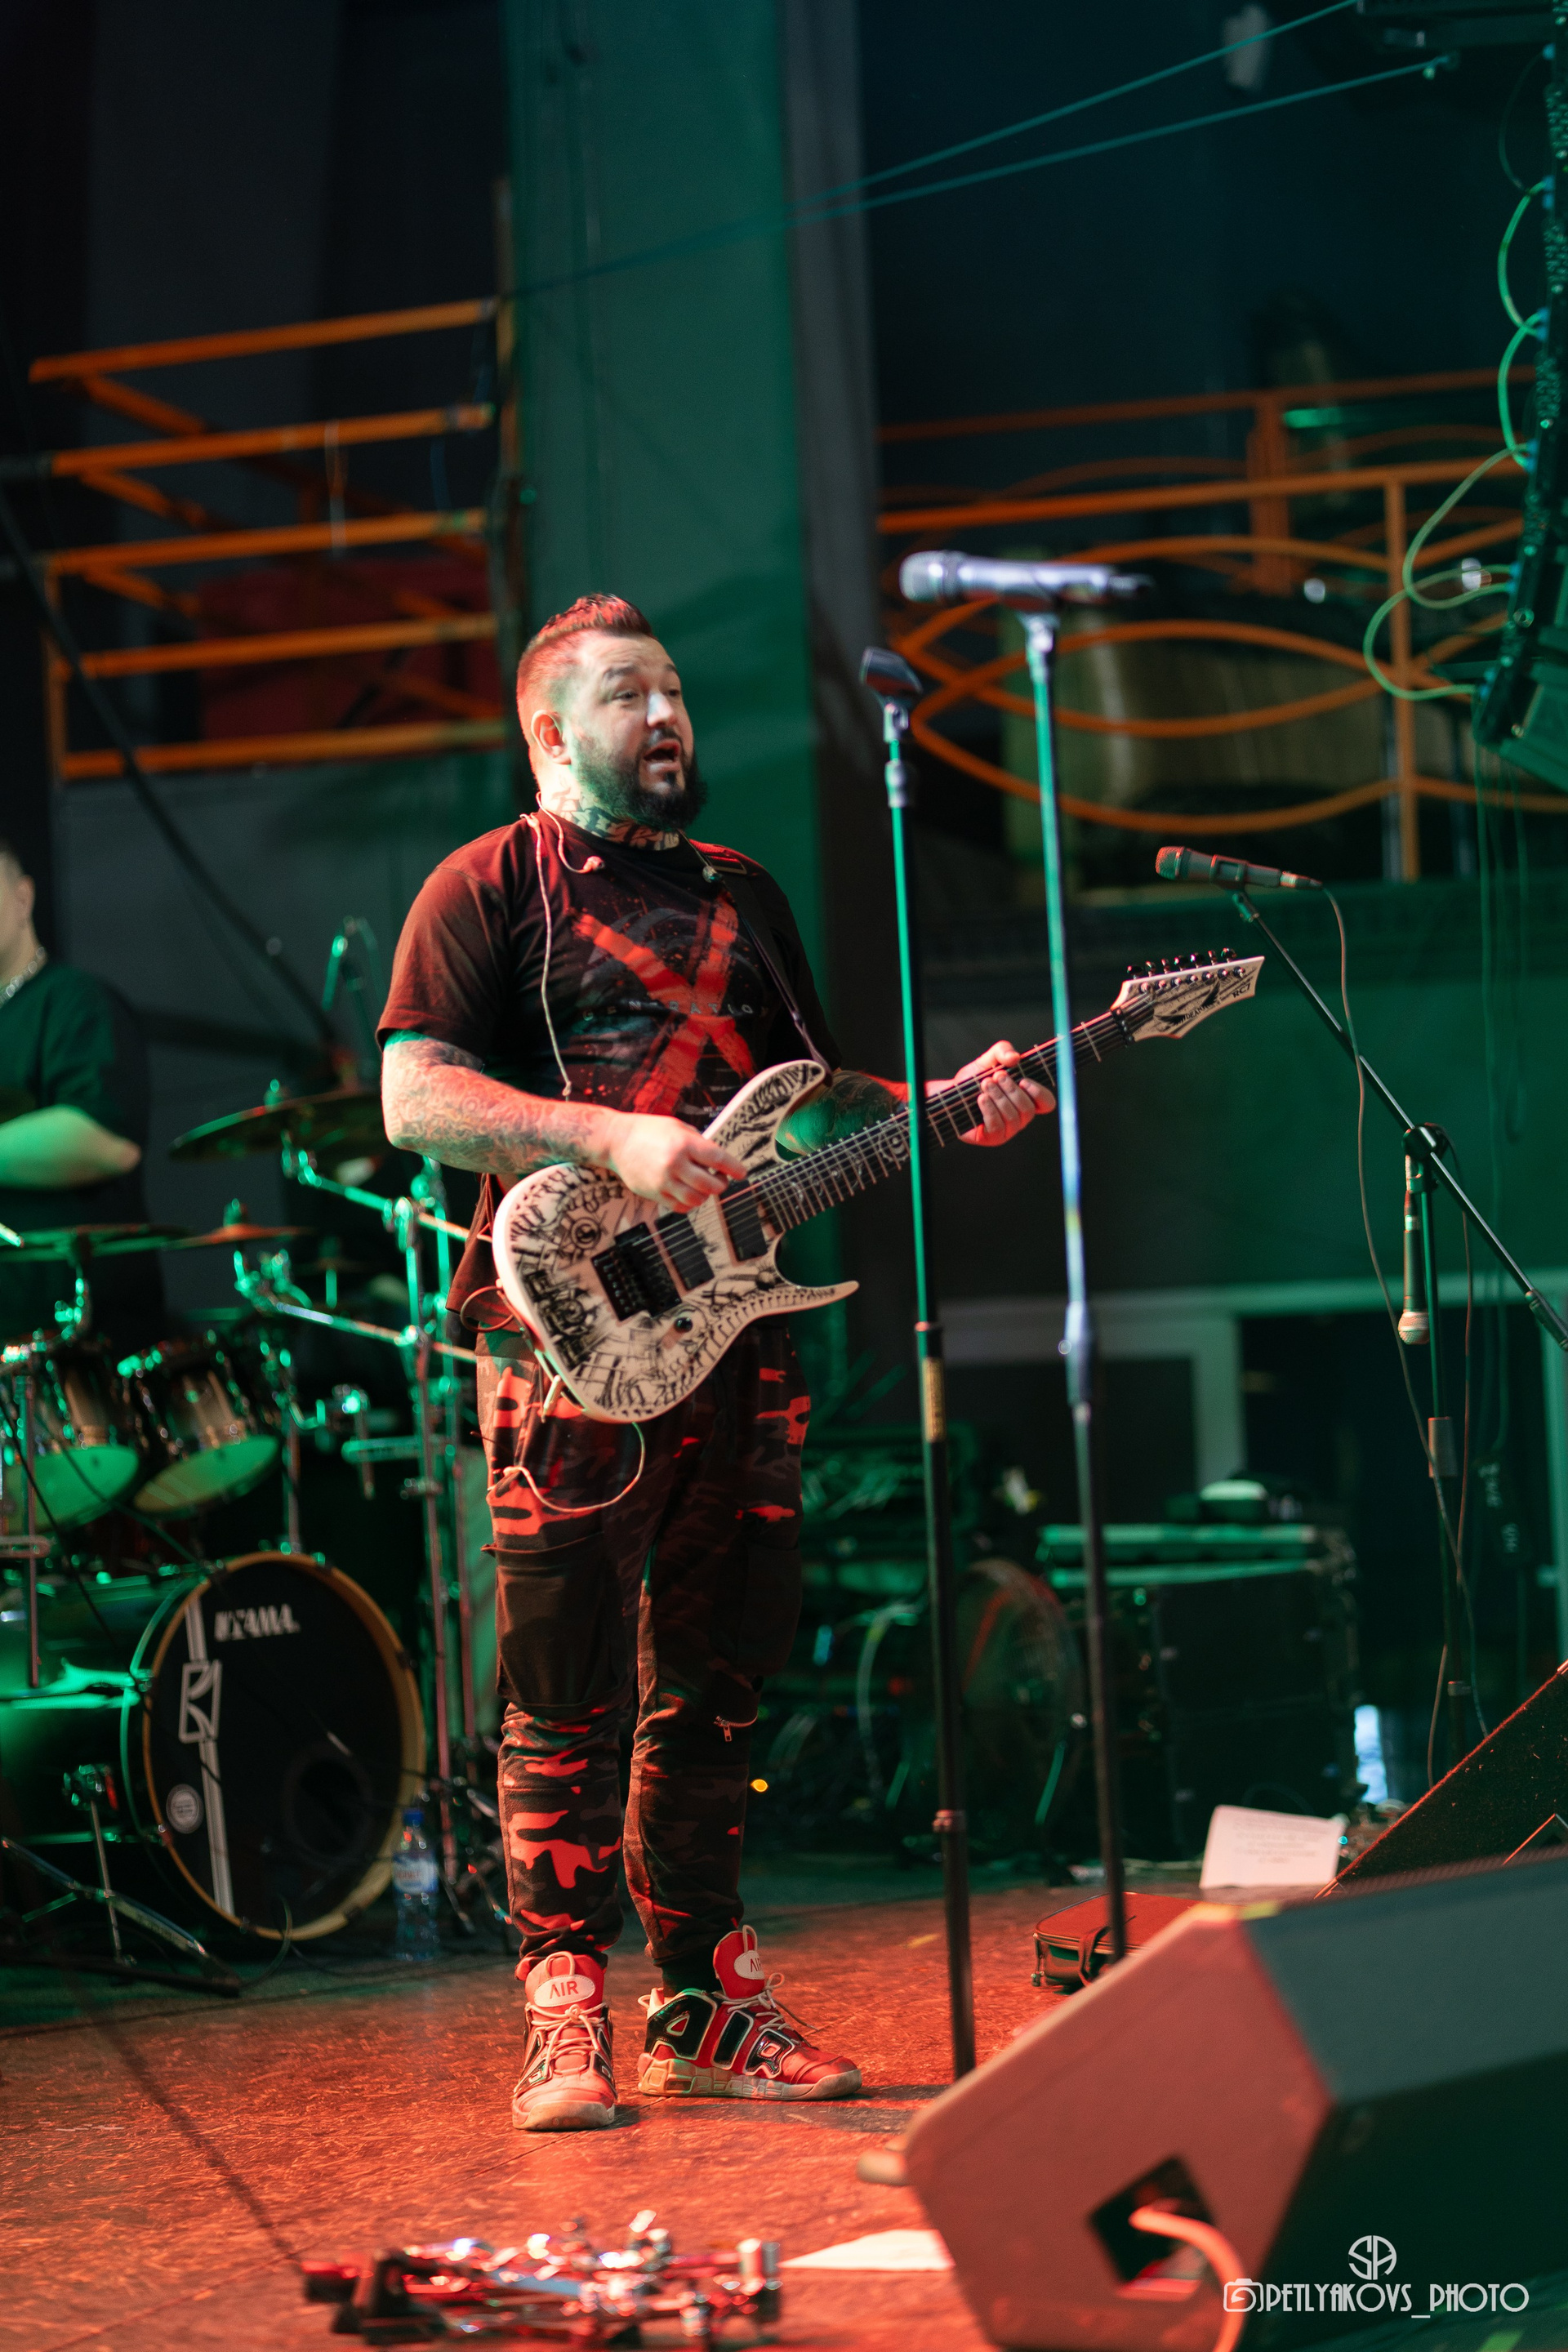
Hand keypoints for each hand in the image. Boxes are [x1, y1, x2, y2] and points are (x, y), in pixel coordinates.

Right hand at [602, 1111, 746, 1211]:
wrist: (616, 1140)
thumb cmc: (649, 1130)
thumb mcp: (677, 1127)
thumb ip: (698, 1142)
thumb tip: (718, 1160)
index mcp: (684, 1143)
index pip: (719, 1159)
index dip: (734, 1168)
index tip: (741, 1173)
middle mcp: (675, 1163)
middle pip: (711, 1185)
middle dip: (721, 1184)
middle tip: (720, 1179)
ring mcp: (663, 1181)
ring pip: (696, 1200)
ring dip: (705, 1196)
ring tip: (703, 1187)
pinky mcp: (653, 1193)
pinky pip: (679, 1207)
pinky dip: (689, 1204)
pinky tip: (689, 1193)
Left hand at [950, 1041, 1053, 1146]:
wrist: (950, 1094)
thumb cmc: (973, 1081)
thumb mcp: (988, 1060)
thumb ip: (1003, 1051)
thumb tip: (1015, 1058)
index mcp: (1025, 1099)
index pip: (1047, 1103)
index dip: (1040, 1093)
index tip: (1023, 1080)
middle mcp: (1020, 1117)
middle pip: (1028, 1109)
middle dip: (1012, 1090)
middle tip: (997, 1076)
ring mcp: (1007, 1130)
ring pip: (1013, 1117)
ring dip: (999, 1097)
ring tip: (985, 1085)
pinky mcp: (992, 1137)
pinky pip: (997, 1127)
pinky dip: (990, 1110)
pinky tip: (981, 1099)